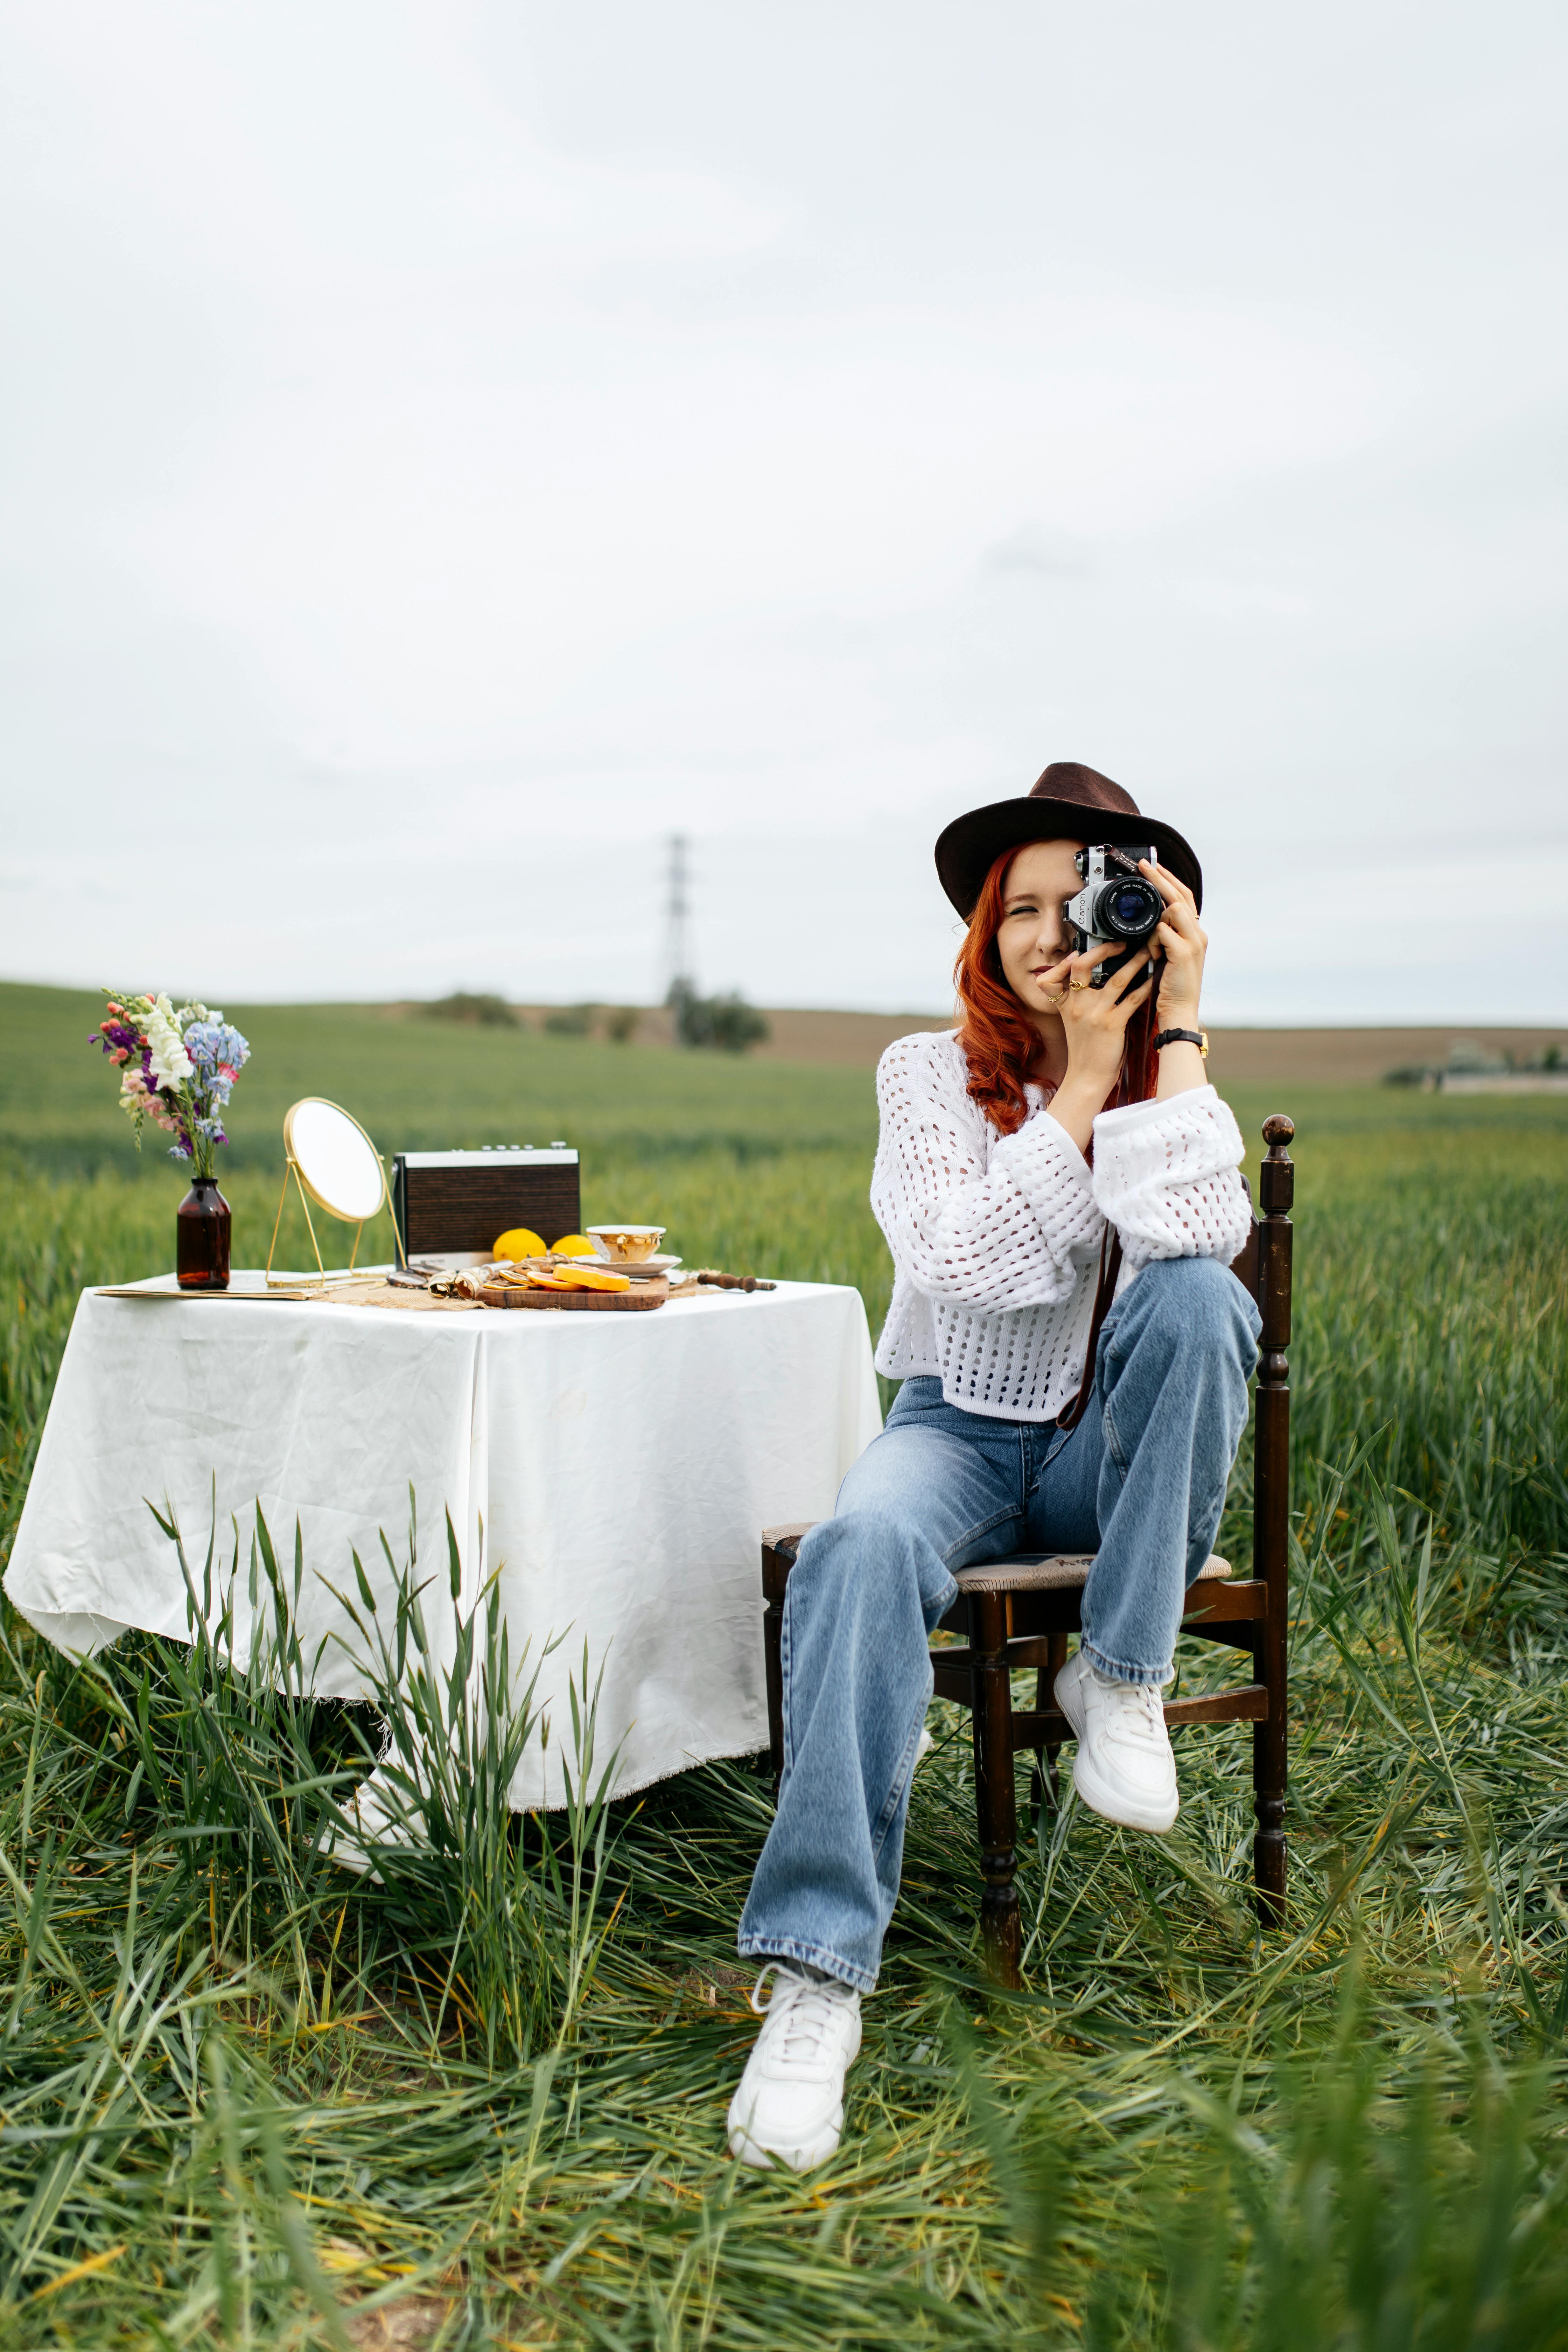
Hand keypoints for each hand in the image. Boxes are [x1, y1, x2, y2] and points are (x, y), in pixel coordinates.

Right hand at [1036, 935, 1156, 1152]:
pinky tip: (1155, 978)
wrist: (1086, 1078)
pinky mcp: (1112, 1024)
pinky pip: (1132, 999)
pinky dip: (1145, 987)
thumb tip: (1088, 979)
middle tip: (1123, 939)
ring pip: (1116, 978)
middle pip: (1083, 965)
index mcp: (1067, 1003)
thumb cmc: (1084, 1049)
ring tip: (1149, 949)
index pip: (1063, 970)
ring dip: (1135, 961)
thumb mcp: (1072, 1021)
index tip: (1086, 948)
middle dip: (1104, 948)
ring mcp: (1095, 1013)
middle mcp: (1078, 1004)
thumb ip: (1075, 999)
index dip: (1073, 956)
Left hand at [1139, 860, 1206, 1026]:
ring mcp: (1194, 942)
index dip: (1169, 880)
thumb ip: (1166, 935)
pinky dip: (1153, 940)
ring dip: (1156, 920)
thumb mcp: (1170, 954)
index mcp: (1195, 932)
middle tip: (1144, 865)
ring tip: (1150, 941)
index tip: (1154, 867)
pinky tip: (1153, 954)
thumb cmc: (1171, 985)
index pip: (1185, 897)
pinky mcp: (1184, 953)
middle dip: (1161, 877)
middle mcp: (1198, 934)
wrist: (1179, 1009)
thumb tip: (1153, 919)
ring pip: (1174, 910)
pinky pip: (1164, 931)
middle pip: (1181, 895)